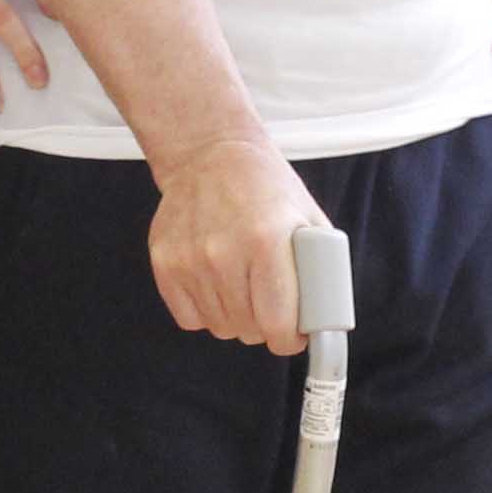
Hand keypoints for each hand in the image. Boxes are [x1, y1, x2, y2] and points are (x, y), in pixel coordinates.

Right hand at [147, 138, 324, 352]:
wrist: (210, 153)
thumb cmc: (264, 185)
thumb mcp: (306, 216)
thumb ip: (319, 266)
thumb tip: (326, 317)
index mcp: (266, 241)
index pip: (277, 323)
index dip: (289, 340)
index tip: (292, 336)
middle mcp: (224, 253)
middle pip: (249, 330)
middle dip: (265, 326)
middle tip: (270, 305)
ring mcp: (190, 260)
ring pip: (220, 327)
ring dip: (236, 318)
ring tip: (244, 287)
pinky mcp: (165, 263)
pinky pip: (189, 318)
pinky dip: (206, 311)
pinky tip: (217, 285)